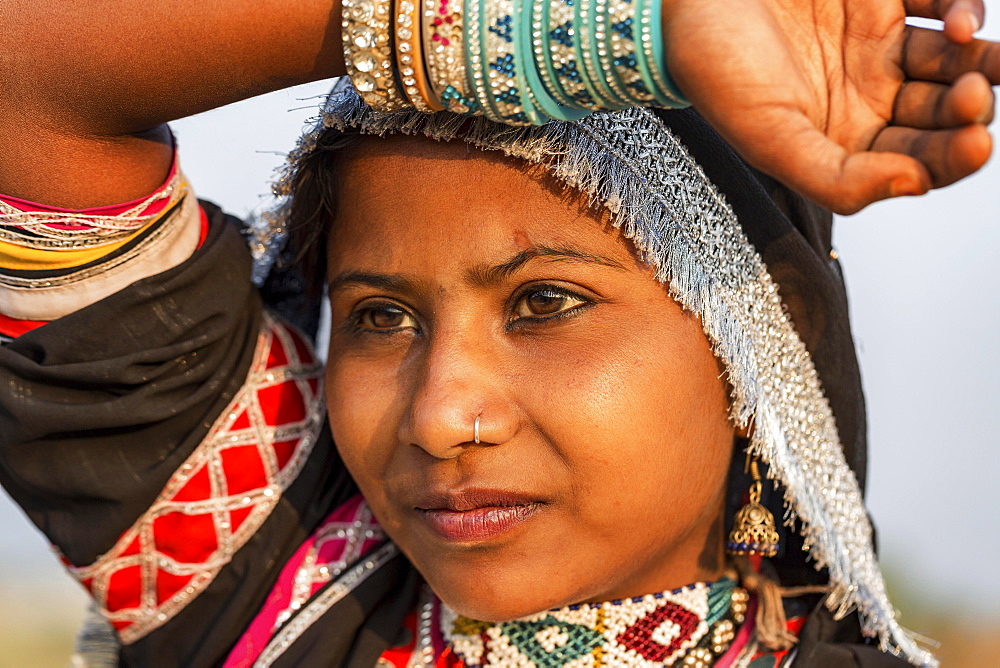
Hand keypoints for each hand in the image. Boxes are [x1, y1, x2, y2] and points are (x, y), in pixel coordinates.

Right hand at [665, 0, 998, 212]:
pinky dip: (962, 7)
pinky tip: (958, 20)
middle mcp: (870, 100)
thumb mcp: (767, 139)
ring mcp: (881, 46)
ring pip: (956, 60)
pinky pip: (941, 0)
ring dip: (979, 61)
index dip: (954, 159)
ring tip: (969, 48)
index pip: (917, 164)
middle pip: (945, 115)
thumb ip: (834, 177)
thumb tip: (913, 186)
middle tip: (969, 97)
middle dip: (968, 110)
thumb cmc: (715, 70)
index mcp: (844, 145)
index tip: (976, 144)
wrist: (687, 1)